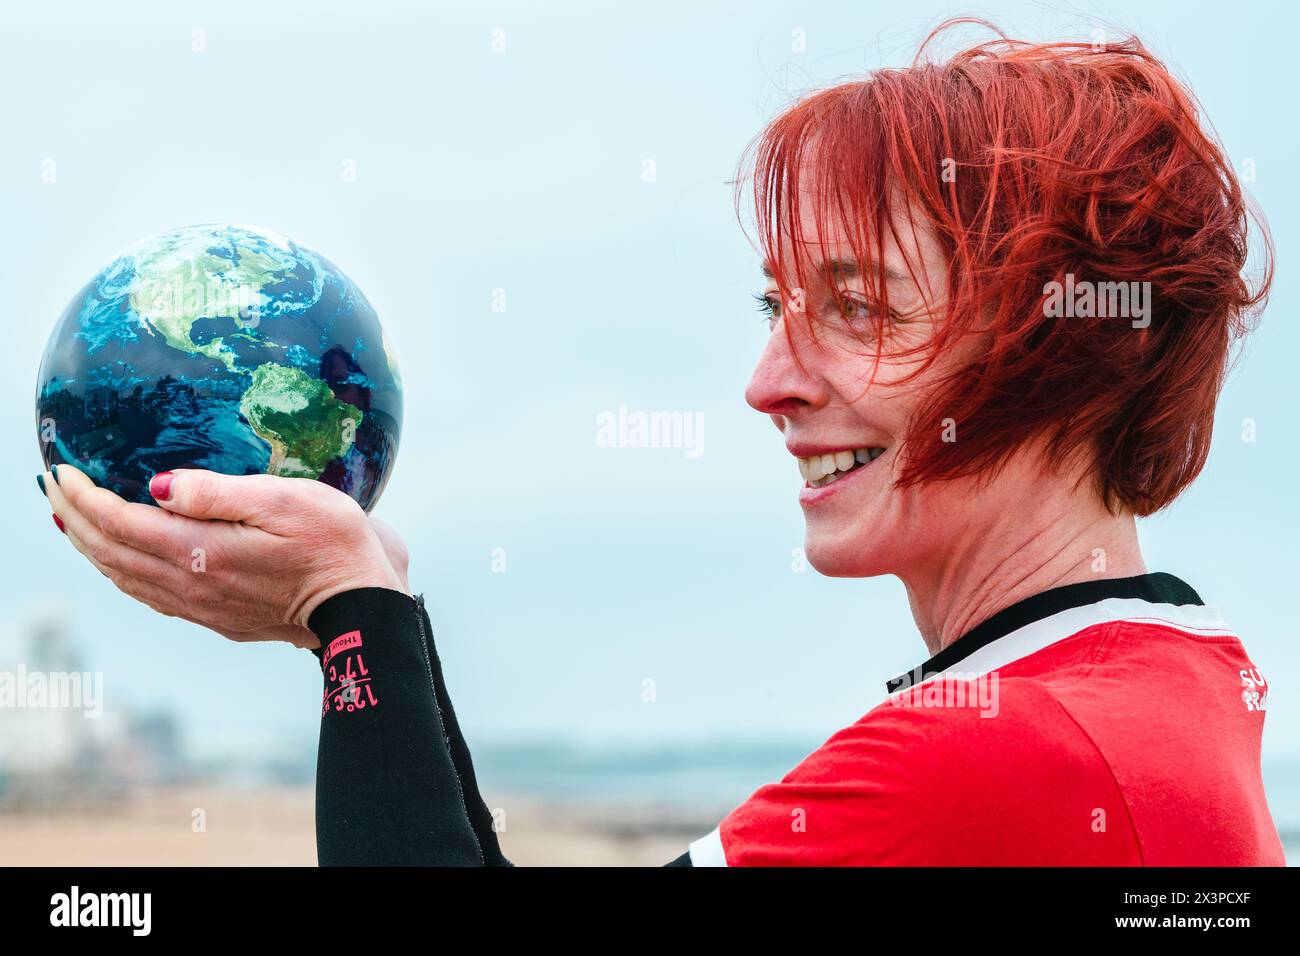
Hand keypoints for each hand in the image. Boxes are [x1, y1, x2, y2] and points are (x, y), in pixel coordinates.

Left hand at [42, 465, 407, 644]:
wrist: (362, 607)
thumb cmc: (333, 544)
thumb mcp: (286, 500)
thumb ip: (218, 492)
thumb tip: (157, 485)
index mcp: (201, 551)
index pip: (120, 523)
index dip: (85, 496)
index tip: (63, 469)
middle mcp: (190, 585)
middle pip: (111, 552)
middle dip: (75, 518)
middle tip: (53, 484)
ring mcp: (201, 607)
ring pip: (124, 576)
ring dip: (91, 546)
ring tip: (71, 520)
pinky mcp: (216, 617)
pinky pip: (149, 594)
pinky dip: (119, 571)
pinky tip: (119, 560)